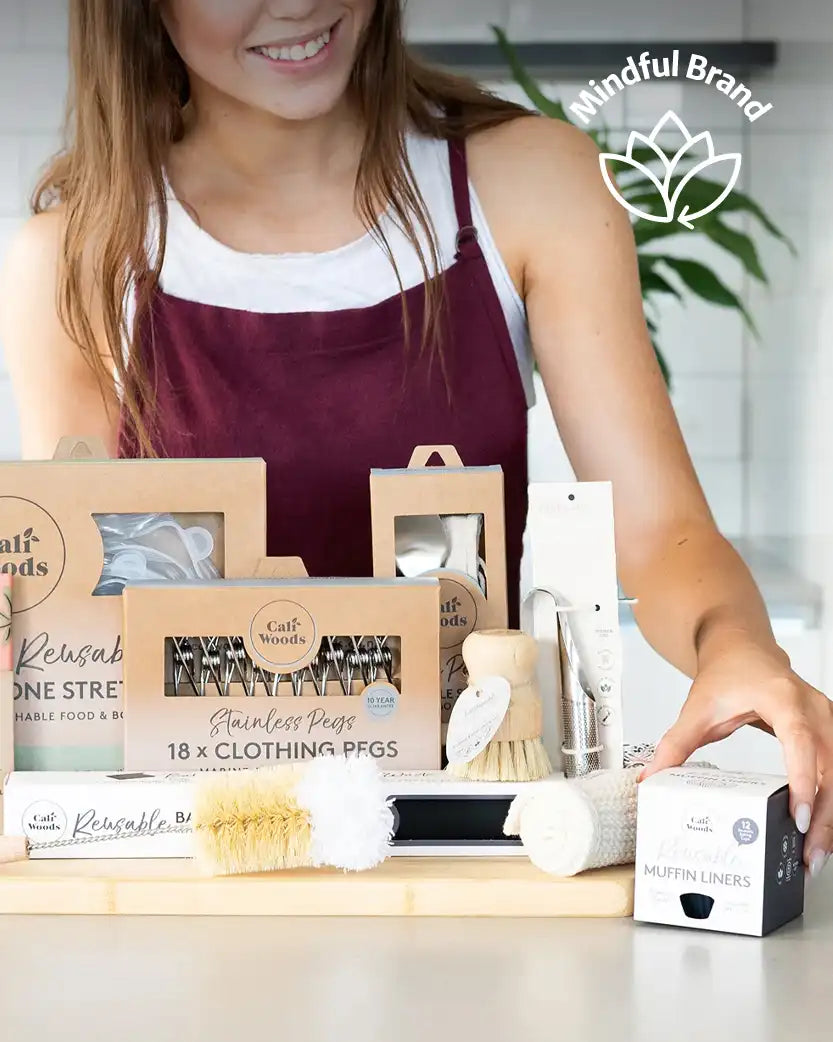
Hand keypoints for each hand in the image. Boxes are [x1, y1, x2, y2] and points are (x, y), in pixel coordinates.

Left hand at [640, 641, 832, 876]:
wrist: (743, 650)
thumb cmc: (728, 673)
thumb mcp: (698, 707)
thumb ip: (675, 743)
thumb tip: (652, 776)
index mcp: (783, 698)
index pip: (801, 743)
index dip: (804, 782)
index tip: (798, 817)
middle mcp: (814, 709)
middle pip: (831, 767)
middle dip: (823, 815)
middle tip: (808, 854)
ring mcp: (827, 720)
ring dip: (830, 815)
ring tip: (814, 854)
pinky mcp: (830, 732)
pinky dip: (830, 802)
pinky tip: (818, 830)